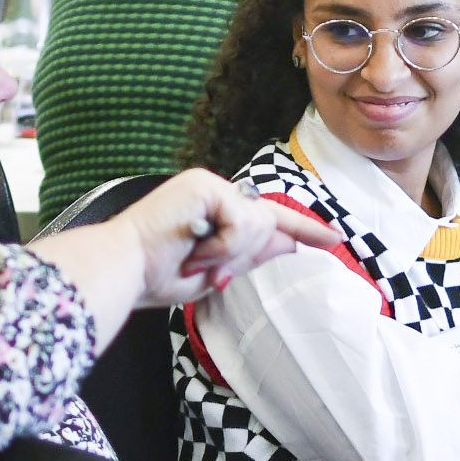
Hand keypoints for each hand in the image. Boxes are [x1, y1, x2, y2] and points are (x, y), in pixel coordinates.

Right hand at [118, 169, 342, 307]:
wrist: (124, 271)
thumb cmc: (155, 276)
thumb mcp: (214, 270)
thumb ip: (250, 252)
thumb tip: (291, 241)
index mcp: (212, 209)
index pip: (265, 215)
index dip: (303, 227)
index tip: (334, 237)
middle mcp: (211, 191)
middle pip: (265, 222)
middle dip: (245, 254)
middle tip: (211, 274)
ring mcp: (207, 184)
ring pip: (256, 223)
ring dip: (229, 254)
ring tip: (195, 262)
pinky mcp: (204, 185)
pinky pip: (240, 221)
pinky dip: (223, 245)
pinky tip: (195, 250)